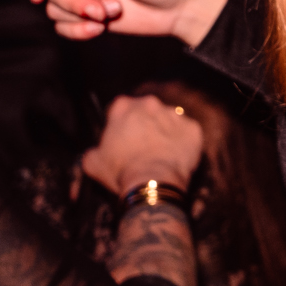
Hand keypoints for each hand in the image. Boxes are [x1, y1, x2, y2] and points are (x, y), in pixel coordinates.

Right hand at [84, 93, 203, 196]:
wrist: (153, 182)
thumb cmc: (120, 170)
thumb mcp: (92, 163)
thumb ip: (92, 152)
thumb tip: (93, 154)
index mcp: (123, 106)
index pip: (119, 109)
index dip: (120, 125)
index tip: (121, 140)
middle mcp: (150, 103)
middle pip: (146, 111)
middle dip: (144, 125)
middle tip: (142, 147)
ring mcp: (174, 114)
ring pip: (168, 120)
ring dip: (165, 132)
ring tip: (161, 153)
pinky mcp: (193, 128)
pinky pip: (188, 133)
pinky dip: (183, 143)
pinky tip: (177, 157)